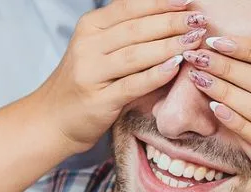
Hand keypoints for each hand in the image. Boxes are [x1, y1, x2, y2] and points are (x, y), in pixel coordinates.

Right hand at [31, 0, 209, 153]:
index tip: (187, 1)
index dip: (159, 3)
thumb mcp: (96, 48)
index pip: (129, 8)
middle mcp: (88, 46)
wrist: (52, 119)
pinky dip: (155, 75)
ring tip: (194, 40)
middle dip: (170, 22)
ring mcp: (91, 74)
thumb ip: (122, 32)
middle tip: (198, 19)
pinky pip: (132, 85)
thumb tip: (162, 15)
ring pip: (136, 54)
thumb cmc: (83, 83)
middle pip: (136, 29)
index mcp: (89, 27)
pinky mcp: (99, 101)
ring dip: (168, 45)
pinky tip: (175, 66)